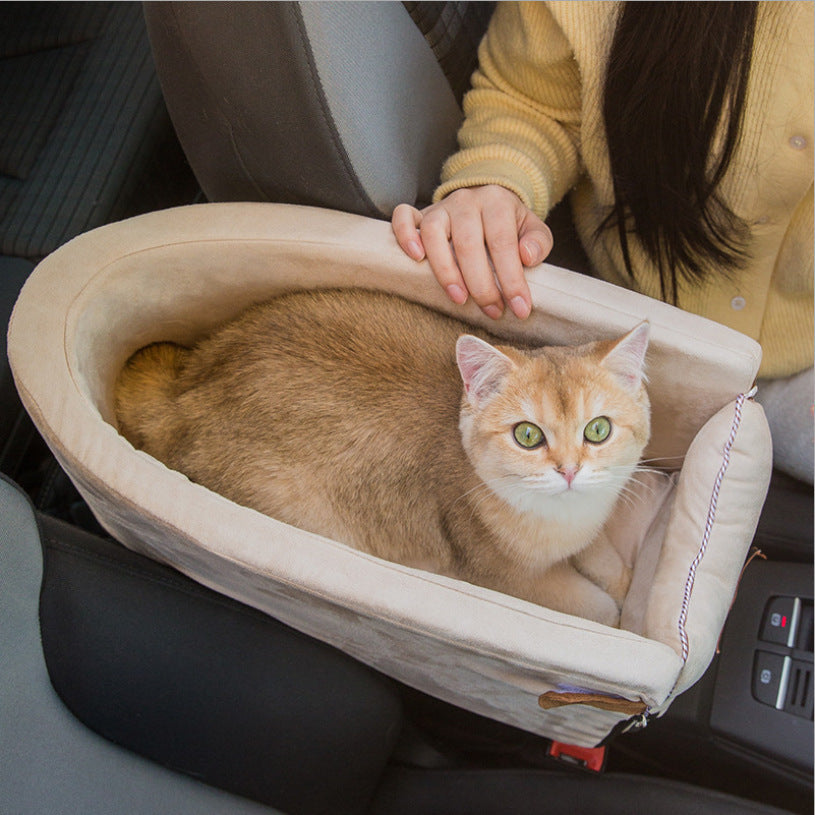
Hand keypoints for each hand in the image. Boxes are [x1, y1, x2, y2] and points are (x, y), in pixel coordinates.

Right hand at [391, 185, 552, 319]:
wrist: (487, 199)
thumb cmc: (509, 224)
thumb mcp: (532, 229)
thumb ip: (538, 242)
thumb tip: (526, 257)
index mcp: (497, 202)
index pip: (502, 242)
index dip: (511, 278)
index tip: (519, 308)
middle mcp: (466, 201)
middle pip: (468, 243)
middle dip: (481, 284)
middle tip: (492, 310)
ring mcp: (440, 207)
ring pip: (434, 233)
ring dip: (445, 270)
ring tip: (459, 298)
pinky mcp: (421, 214)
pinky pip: (404, 217)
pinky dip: (406, 236)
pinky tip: (416, 259)